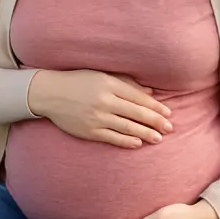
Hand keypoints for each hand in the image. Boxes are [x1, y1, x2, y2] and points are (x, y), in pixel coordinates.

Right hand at [27, 70, 172, 147]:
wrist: (50, 93)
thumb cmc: (78, 81)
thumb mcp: (101, 75)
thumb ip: (126, 83)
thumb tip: (150, 93)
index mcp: (108, 84)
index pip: (138, 98)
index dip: (155, 107)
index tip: (168, 113)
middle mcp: (104, 101)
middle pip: (136, 113)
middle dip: (155, 121)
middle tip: (170, 128)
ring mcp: (96, 117)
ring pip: (127, 127)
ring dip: (145, 133)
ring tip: (158, 138)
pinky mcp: (89, 131)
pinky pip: (112, 137)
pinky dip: (127, 141)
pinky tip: (138, 143)